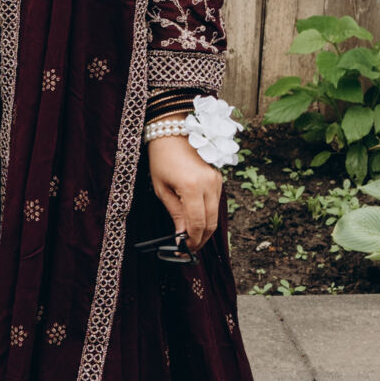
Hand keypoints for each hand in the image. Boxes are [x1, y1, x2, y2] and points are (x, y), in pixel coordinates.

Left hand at [147, 131, 222, 249]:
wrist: (172, 131)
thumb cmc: (161, 157)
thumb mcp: (162, 188)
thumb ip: (175, 213)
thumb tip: (182, 235)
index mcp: (193, 187)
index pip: (197, 223)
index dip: (191, 240)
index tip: (183, 249)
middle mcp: (210, 184)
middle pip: (211, 223)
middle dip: (200, 239)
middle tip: (188, 249)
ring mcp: (217, 181)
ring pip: (216, 215)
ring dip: (205, 229)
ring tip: (190, 238)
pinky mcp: (218, 178)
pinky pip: (215, 203)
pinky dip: (208, 215)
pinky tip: (196, 221)